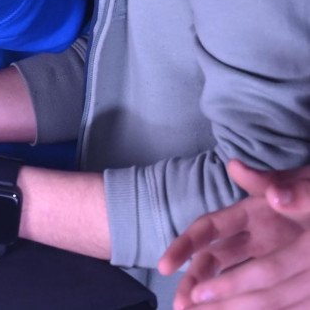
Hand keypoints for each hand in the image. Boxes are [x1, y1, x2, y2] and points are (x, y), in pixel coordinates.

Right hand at [160, 159, 309, 308]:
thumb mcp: (295, 184)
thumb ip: (266, 180)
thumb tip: (234, 164)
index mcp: (247, 213)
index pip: (207, 230)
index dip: (184, 247)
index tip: (164, 267)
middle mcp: (252, 237)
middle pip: (212, 261)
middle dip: (193, 282)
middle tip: (180, 307)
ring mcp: (268, 257)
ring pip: (230, 280)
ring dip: (213, 299)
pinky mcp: (285, 275)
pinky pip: (261, 295)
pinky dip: (245, 305)